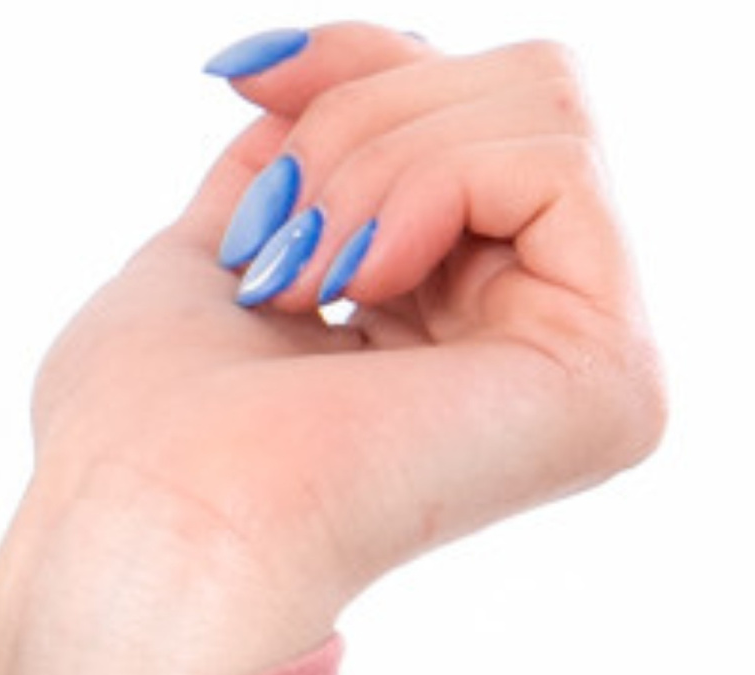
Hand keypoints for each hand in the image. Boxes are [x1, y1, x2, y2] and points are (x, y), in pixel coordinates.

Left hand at [0, 24, 666, 674]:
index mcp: (444, 336)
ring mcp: (587, 373)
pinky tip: (362, 286)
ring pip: (542, 105)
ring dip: (380, 159)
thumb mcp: (216, 245)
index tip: (249, 76)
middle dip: (360, 117)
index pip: (460, 115)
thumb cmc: (140, 437)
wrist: (151, 526)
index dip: (358, 68)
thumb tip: (309, 70)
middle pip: (509, 90)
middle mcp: (532, 355)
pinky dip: (433, 183)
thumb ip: (295, 159)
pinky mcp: (613, 380)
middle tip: (272, 239)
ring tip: (304, 276)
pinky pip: (560, 164)